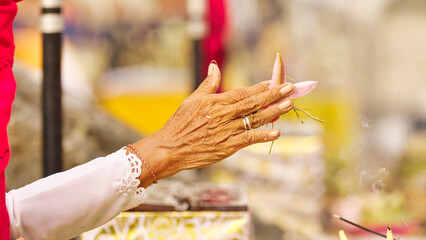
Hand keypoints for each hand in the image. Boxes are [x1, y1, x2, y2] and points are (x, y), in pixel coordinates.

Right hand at [132, 63, 293, 185]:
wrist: (170, 148)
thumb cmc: (179, 123)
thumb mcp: (192, 100)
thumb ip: (208, 84)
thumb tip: (215, 67)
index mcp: (216, 102)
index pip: (243, 92)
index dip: (260, 87)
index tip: (275, 82)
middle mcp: (225, 115)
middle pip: (253, 103)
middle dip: (273, 95)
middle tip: (290, 89)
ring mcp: (227, 131)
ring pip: (255, 120)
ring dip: (273, 112)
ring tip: (288, 105)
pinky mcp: (227, 147)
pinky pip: (248, 140)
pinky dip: (263, 136)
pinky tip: (276, 132)